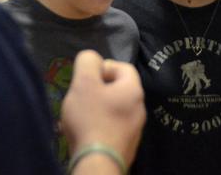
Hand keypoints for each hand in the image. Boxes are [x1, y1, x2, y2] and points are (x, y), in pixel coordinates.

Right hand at [61, 50, 145, 166]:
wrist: (97, 162)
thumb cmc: (91, 119)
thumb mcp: (84, 83)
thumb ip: (88, 63)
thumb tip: (91, 58)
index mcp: (133, 90)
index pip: (123, 67)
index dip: (103, 67)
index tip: (87, 77)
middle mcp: (140, 108)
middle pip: (118, 89)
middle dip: (98, 89)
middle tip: (81, 96)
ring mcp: (135, 129)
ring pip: (115, 110)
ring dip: (98, 108)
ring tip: (80, 116)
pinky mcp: (127, 146)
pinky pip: (113, 128)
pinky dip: (100, 126)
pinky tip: (86, 133)